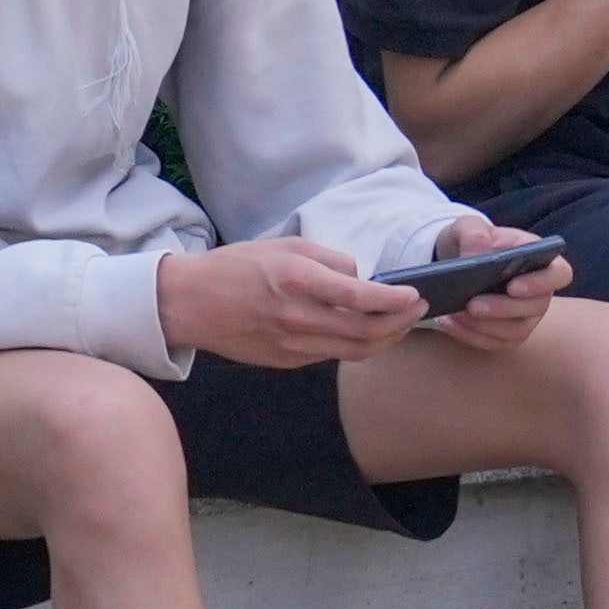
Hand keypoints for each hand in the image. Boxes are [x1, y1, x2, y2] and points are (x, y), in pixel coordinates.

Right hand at [156, 234, 423, 371]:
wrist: (190, 304)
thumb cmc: (236, 267)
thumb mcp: (284, 246)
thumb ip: (329, 260)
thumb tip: (362, 278)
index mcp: (297, 281)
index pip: (361, 299)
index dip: (395, 300)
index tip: (414, 294)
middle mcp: (298, 318)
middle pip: (367, 333)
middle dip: (401, 322)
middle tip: (418, 308)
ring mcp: (293, 346)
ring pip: (355, 351)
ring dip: (386, 339)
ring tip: (401, 323)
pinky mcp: (288, 362)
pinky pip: (333, 356)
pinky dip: (357, 345)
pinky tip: (366, 331)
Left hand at [423, 213, 567, 335]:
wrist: (458, 261)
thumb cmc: (472, 240)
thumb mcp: (469, 226)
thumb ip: (474, 234)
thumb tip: (476, 255)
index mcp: (540, 259)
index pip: (559, 274)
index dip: (541, 283)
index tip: (513, 286)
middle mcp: (540, 291)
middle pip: (535, 307)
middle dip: (502, 309)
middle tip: (471, 305)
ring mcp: (526, 315)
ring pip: (516, 331)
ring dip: (484, 326)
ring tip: (453, 315)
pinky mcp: (508, 334)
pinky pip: (496, 342)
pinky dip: (471, 336)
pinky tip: (449, 324)